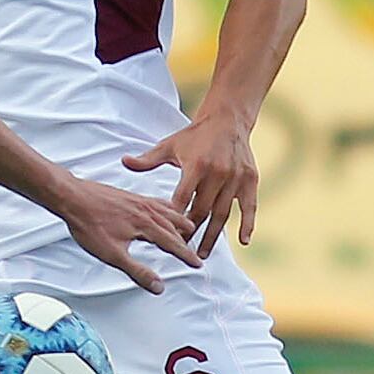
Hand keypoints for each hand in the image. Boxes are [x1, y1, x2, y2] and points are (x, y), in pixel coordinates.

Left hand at [49, 174, 200, 292]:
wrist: (72, 197)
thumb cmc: (89, 224)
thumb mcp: (113, 255)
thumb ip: (137, 271)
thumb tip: (158, 285)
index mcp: (145, 225)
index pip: (172, 243)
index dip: (186, 255)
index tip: (197, 263)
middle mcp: (146, 210)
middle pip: (174, 226)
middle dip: (187, 240)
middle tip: (195, 249)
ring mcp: (138, 201)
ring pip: (167, 211)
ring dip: (180, 221)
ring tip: (189, 226)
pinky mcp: (129, 196)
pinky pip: (155, 201)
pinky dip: (166, 207)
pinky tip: (163, 208)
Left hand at [125, 115, 258, 257]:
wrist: (227, 119)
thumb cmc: (194, 136)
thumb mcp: (169, 145)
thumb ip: (148, 159)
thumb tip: (124, 162)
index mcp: (196, 165)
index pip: (182, 198)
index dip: (174, 218)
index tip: (166, 236)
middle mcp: (217, 172)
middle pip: (202, 210)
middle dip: (191, 232)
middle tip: (182, 251)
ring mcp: (235, 177)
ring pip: (222, 213)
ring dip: (212, 236)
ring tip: (201, 254)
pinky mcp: (250, 180)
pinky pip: (250, 206)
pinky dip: (248, 224)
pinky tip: (243, 241)